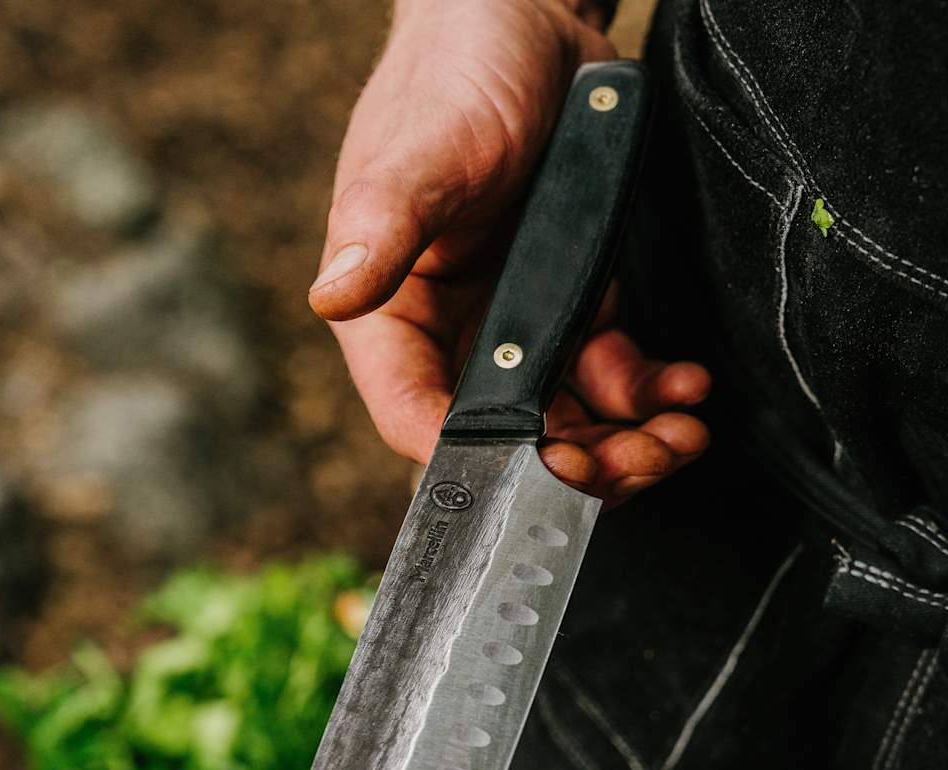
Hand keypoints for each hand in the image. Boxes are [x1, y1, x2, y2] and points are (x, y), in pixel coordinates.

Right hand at [309, 0, 709, 510]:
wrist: (531, 26)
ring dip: (623, 447)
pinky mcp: (571, 308)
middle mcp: (450, 337)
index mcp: (393, 314)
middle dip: (572, 468)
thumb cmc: (457, 78)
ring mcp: (515, 331)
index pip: (415, 415)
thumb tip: (335, 294)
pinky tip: (683, 388)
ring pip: (565, 425)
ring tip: (678, 437)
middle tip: (632, 467)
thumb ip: (384, 224)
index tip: (537, 475)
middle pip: (503, 440)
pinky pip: (610, 379)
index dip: (475, 459)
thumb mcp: (422, 151)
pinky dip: (650, 396)